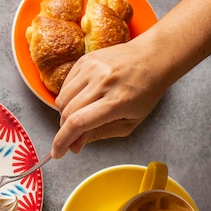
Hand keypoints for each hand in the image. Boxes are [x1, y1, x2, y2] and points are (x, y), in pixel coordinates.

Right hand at [52, 38, 168, 157]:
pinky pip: (65, 86)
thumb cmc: (145, 92)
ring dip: (65, 114)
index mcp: (117, 101)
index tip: (57, 153)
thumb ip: (99, 134)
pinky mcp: (85, 60)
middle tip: (73, 135)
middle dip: (65, 129)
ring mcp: (92, 68)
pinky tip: (81, 99)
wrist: (153, 57)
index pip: (78, 123)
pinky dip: (68, 98)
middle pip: (67, 112)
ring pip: (62, 99)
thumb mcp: (129, 122)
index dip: (62, 141)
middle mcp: (103, 82)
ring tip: (80, 115)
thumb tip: (74, 145)